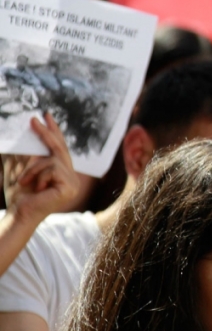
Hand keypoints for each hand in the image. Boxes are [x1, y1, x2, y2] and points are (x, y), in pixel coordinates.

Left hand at [3, 112, 78, 226]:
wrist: (19, 214)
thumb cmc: (20, 196)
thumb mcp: (23, 169)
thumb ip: (28, 155)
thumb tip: (23, 134)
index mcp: (62, 172)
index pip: (60, 148)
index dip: (54, 131)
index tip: (46, 115)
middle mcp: (71, 177)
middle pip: (60, 149)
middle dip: (46, 133)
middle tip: (34, 119)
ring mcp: (73, 183)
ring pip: (53, 160)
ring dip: (34, 169)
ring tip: (24, 182)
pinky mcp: (69, 188)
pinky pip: (53, 170)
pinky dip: (39, 177)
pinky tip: (36, 189)